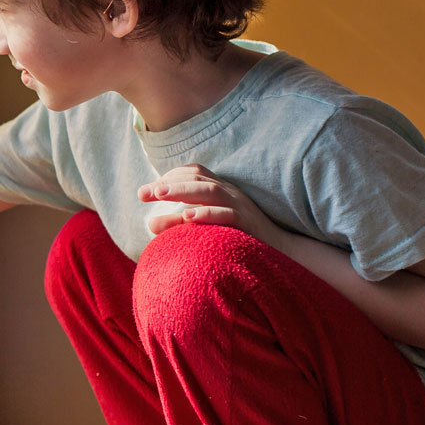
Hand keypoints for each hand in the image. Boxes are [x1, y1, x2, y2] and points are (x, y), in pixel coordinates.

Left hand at [137, 164, 286, 250]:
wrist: (281, 252)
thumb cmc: (238, 238)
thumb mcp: (209, 225)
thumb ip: (182, 221)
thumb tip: (149, 224)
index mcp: (220, 189)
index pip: (193, 173)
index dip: (168, 177)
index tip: (146, 191)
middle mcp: (229, 193)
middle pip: (196, 179)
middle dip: (167, 184)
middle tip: (143, 193)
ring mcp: (239, 206)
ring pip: (209, 191)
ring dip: (182, 191)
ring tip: (159, 194)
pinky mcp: (247, 223)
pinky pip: (226, 214)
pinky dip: (206, 213)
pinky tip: (187, 217)